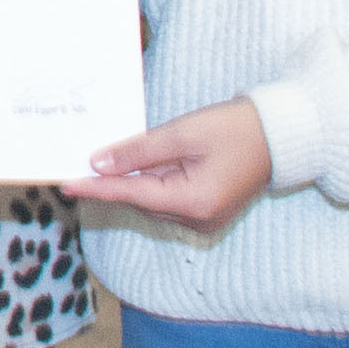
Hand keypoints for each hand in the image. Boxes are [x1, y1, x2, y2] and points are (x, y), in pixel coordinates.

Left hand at [77, 96, 274, 233]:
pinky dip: (153, 185)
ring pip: (154, 202)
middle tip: (79, 165)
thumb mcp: (182, 133)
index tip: (65, 184)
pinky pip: (170, 201)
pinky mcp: (210, 212)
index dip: (96, 188)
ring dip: (133, 183)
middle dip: (112, 183)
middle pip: (141, 201)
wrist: (283, 135)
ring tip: (107, 163)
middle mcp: (199, 219)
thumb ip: (139, 151)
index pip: (131, 195)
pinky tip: (140, 168)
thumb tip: (98, 164)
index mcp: (193, 202)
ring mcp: (206, 220)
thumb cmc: (236, 128)